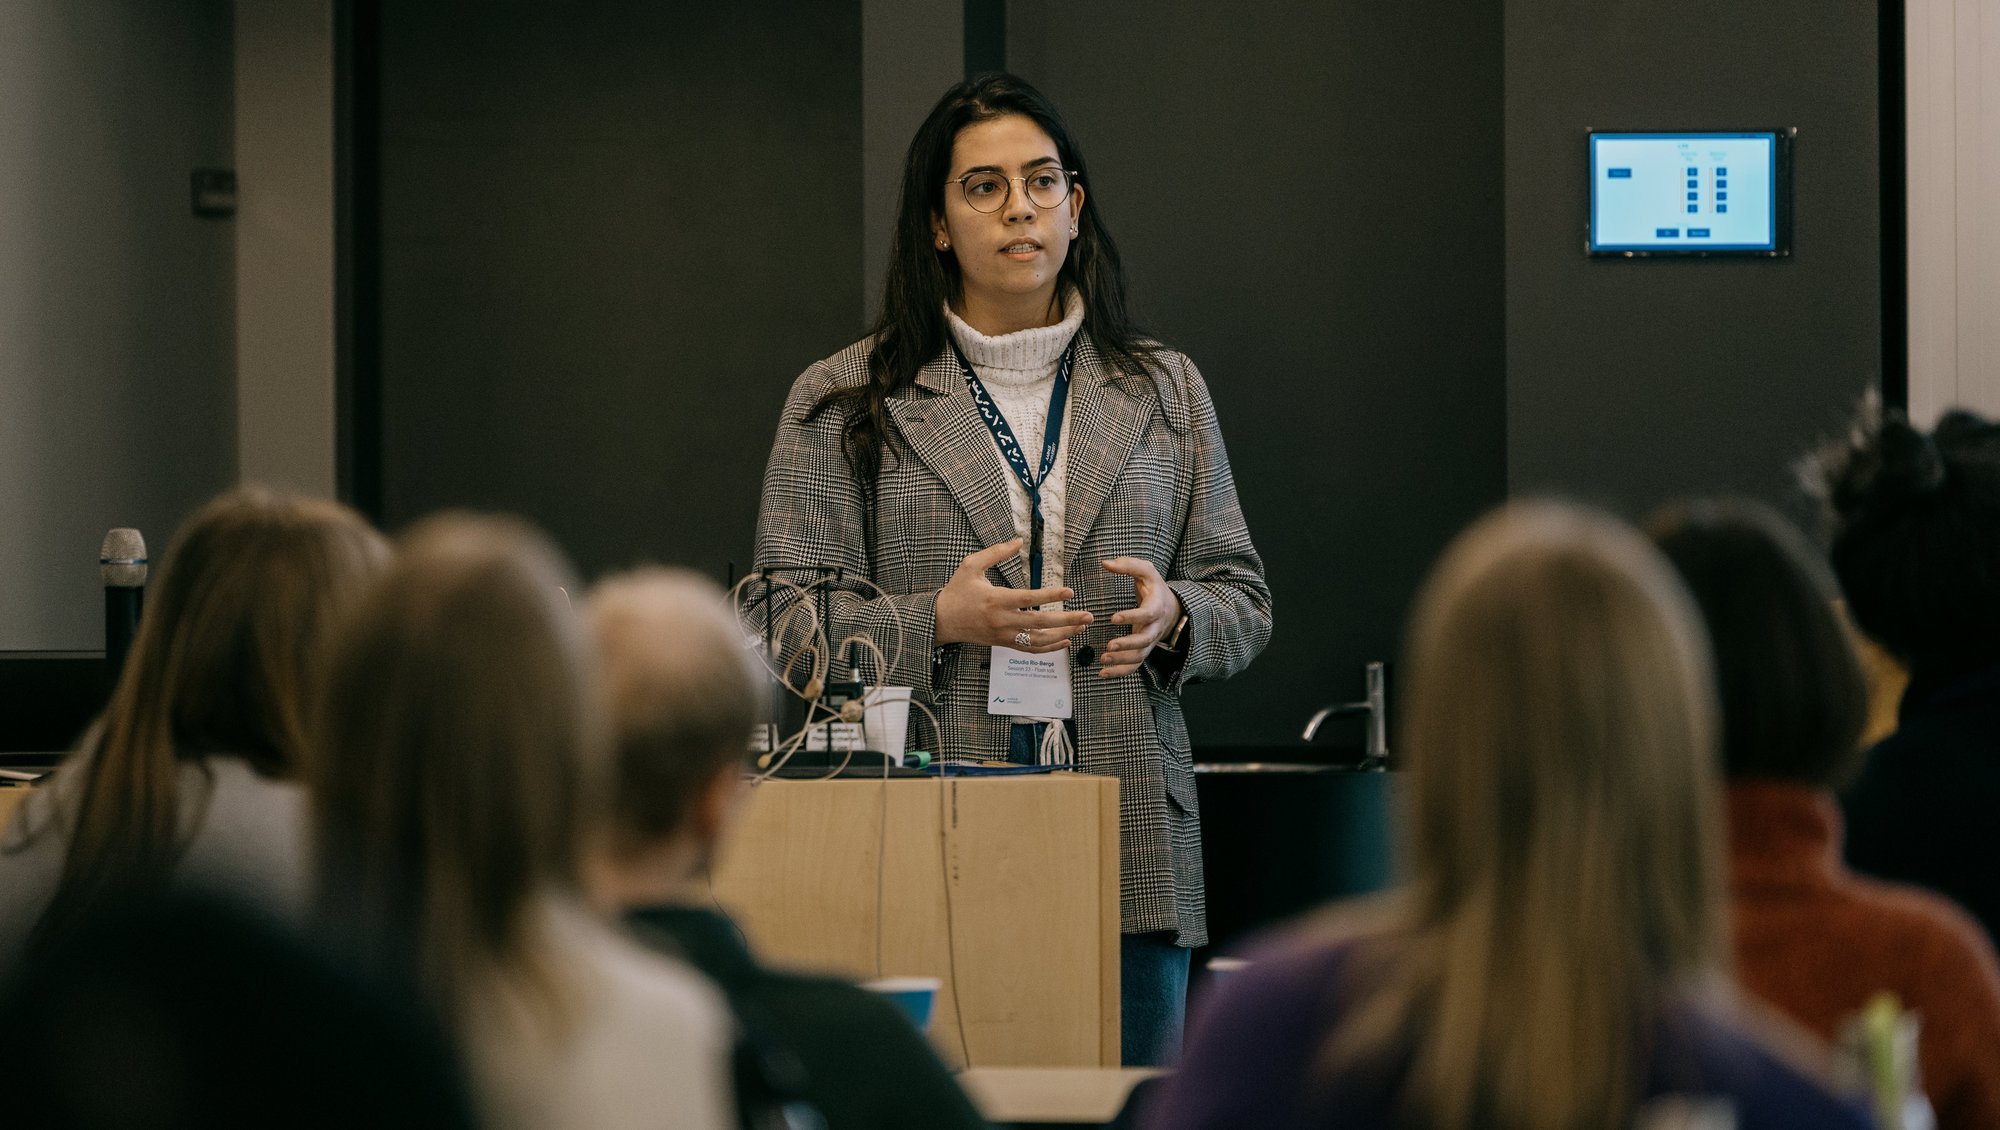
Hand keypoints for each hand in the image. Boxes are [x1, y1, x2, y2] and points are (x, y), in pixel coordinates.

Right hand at [935, 539, 1091, 651]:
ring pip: (1039, 640)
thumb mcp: (971, 565)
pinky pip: (1031, 649)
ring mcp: (1005, 635)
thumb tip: (1018, 541)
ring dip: (1063, 634)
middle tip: (1088, 615)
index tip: (1070, 590)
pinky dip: (1050, 648)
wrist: (942, 621)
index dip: (1050, 595)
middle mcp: (1003, 620)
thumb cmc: (957, 591)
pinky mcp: (1004, 644)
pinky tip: (1065, 641)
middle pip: (1040, 623)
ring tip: (1082, 626)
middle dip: (1067, 620)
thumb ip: (995, 553)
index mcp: (996, 599)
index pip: (1028, 599)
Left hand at [1098, 557, 1180, 677]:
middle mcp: (1155, 627)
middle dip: (1127, 645)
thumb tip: (1106, 563)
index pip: (1147, 615)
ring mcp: (1150, 641)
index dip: (1132, 617)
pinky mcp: (1143, 650)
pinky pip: (1135, 665)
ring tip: (1103, 660)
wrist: (1171, 608)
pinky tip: (1103, 674)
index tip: (1113, 618)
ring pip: (1139, 656)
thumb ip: (1128, 565)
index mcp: (1156, 607)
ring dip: (1122, 661)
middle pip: (1144, 640)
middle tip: (1109, 646)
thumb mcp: (1146, 571)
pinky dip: (1120, 672)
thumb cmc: (1154, 587)